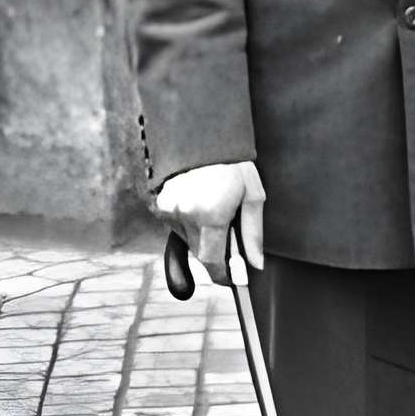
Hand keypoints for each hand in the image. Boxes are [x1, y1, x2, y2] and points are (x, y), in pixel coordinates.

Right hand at [155, 158, 266, 280]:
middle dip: (215, 252)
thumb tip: (255, 264)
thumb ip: (253, 233)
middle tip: (227, 232)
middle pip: (200, 253)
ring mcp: (170, 210)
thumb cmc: (233, 165)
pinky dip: (188, 223)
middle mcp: (187, 215)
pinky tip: (198, 203)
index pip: (211, 261)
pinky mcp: (160, 204)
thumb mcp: (253, 196)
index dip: (222, 275)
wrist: (203, 136)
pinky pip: (176, 227)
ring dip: (201, 236)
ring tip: (212, 208)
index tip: (231, 279)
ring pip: (187, 241)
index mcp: (212, 215)